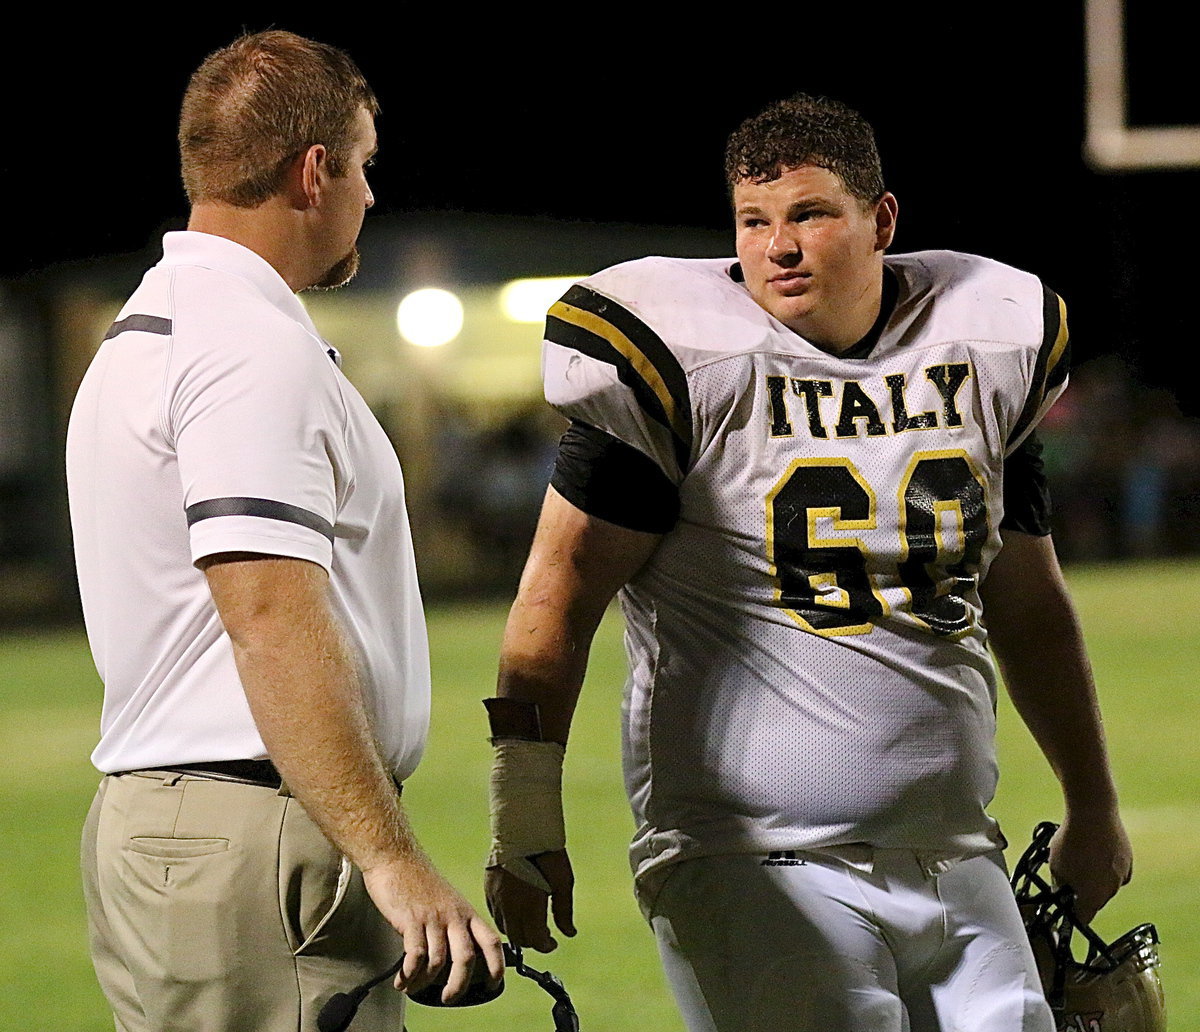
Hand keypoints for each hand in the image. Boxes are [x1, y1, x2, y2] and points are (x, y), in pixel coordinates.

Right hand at [363, 856, 503, 1003]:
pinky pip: (414, 956)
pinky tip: (403, 979)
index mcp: (465, 912)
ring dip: (425, 982)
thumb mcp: (447, 901)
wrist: (396, 858)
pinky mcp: (411, 920)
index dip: (497, 964)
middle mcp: (453, 916)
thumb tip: (456, 955)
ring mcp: (433, 918)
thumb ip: (454, 925)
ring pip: (438, 961)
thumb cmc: (419, 879)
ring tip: (415, 986)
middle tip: (449, 997)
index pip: (490, 940)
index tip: (495, 982)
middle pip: (466, 958)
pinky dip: (409, 974)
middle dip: (459, 985)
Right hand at [485, 848, 575, 952]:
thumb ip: (564, 912)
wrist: (523, 830)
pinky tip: (515, 913)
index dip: (545, 946)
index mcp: (530, 907)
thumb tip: (569, 933)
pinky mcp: (489, 889)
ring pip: (504, 928)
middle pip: (519, 938)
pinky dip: (505, 920)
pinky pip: (494, 914)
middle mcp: (510, 907)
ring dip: (518, 932)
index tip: (553, 943)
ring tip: (530, 925)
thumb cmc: (547, 854)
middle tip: (543, 936)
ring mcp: (497, 898)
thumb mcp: (563, 883)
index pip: (535, 940)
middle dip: (532, 941)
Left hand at [1049, 810, 1132, 923]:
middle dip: (1083, 893)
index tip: (1066, 909)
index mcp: (1093, 897)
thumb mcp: (1056, 866)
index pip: (1083, 917)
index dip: (1073, 915)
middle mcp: (1112, 890)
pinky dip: (1106, 865)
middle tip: (1069, 876)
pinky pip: (1115, 870)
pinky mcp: (1128, 860)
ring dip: (1095, 877)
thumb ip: (1059, 886)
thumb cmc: (1072, 841)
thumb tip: (1061, 895)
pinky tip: (1095, 850)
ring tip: (1081, 857)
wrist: (1094, 813)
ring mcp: (1123, 875)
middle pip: (1095, 900)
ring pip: (1106, 884)